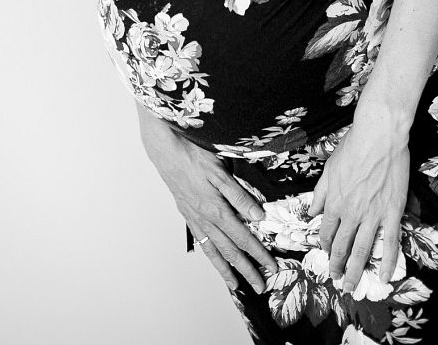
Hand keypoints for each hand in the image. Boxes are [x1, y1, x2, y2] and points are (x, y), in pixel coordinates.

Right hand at [135, 102, 277, 293]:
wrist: (167, 152)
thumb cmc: (194, 155)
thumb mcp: (220, 171)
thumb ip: (238, 195)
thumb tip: (257, 215)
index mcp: (216, 209)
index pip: (243, 237)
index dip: (258, 253)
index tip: (271, 266)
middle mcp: (205, 219)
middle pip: (230, 250)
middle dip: (247, 270)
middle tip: (260, 286)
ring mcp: (195, 219)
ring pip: (214, 250)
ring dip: (227, 269)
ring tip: (237, 285)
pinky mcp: (188, 215)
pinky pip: (202, 241)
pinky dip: (210, 255)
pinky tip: (215, 261)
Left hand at [307, 99, 409, 293]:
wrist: (379, 137)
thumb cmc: (353, 147)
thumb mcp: (328, 168)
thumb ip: (320, 193)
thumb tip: (313, 211)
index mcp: (334, 202)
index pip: (327, 232)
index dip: (326, 246)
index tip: (327, 254)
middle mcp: (351, 213)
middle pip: (342, 247)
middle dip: (337, 266)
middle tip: (336, 280)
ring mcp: (372, 215)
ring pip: (362, 251)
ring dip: (356, 272)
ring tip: (351, 287)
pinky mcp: (392, 213)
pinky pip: (390, 243)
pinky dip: (387, 262)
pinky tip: (385, 276)